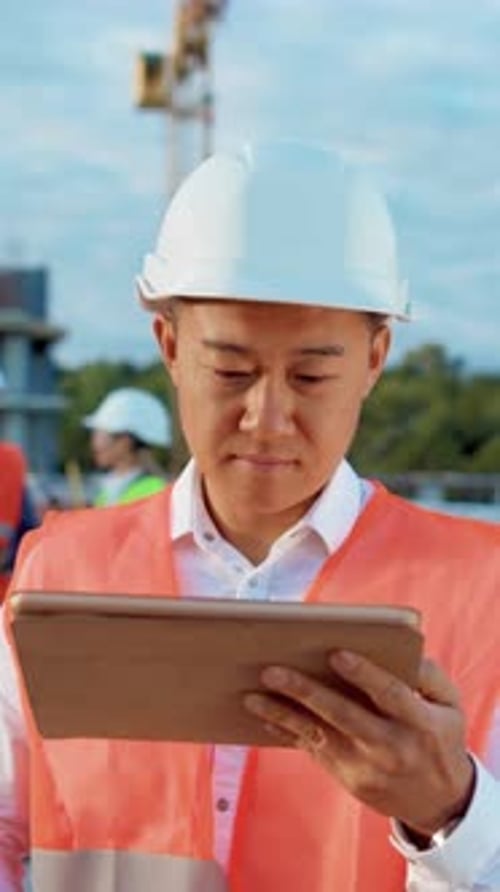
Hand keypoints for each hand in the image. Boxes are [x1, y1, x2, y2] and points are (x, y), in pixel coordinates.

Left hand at [244, 653, 474, 835]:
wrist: (439, 802)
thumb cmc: (440, 739)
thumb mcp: (451, 706)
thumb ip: (430, 677)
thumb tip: (403, 654)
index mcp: (420, 724)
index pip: (389, 695)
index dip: (363, 674)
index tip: (335, 653)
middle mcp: (390, 747)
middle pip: (343, 715)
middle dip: (305, 692)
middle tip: (271, 671)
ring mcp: (366, 766)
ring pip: (318, 735)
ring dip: (282, 714)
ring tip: (250, 695)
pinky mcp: (348, 778)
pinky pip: (313, 749)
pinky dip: (287, 730)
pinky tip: (263, 713)